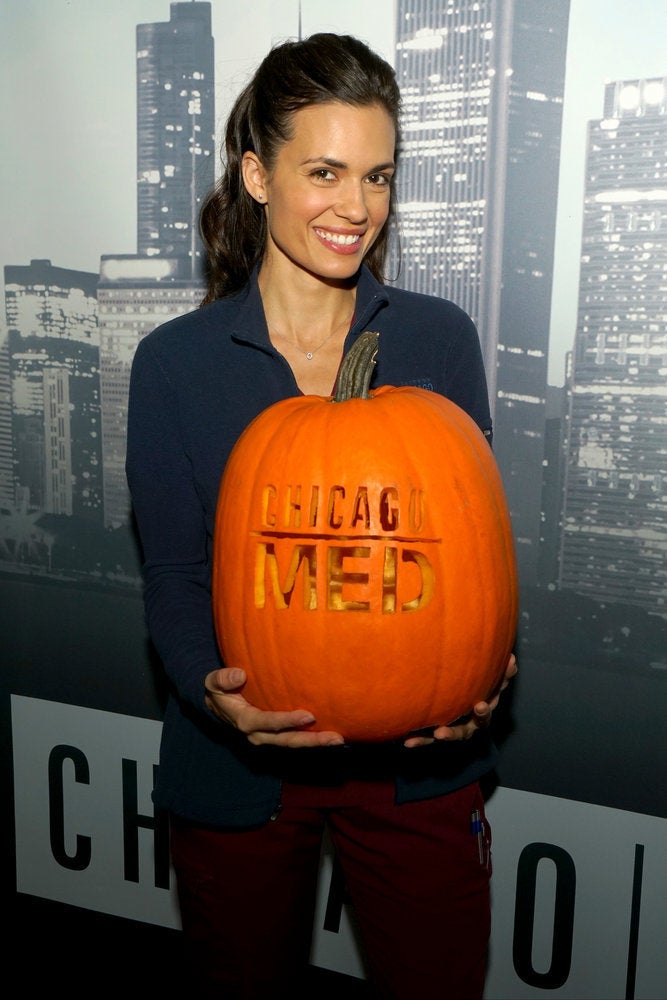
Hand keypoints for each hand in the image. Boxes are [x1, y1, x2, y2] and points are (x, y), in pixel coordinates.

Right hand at [204, 667, 344, 747]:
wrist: (217, 705)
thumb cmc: (218, 690)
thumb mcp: (213, 682)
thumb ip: (222, 679)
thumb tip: (239, 675)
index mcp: (244, 721)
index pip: (268, 722)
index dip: (288, 721)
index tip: (309, 715)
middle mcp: (258, 734)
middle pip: (287, 740)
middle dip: (311, 740)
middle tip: (334, 738)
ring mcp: (268, 737)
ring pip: (294, 743)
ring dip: (316, 742)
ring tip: (338, 740)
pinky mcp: (276, 735)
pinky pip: (295, 738)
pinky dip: (312, 738)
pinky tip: (330, 735)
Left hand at [403, 653, 517, 748]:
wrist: (456, 718)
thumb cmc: (473, 696)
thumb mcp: (487, 686)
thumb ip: (500, 675)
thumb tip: (513, 658)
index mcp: (483, 710)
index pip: (490, 706)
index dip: (487, 706)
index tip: (480, 705)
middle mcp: (471, 723)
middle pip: (476, 724)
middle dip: (472, 721)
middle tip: (469, 714)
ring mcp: (455, 730)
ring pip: (454, 734)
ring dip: (448, 734)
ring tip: (440, 733)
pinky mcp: (437, 736)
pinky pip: (428, 739)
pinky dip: (419, 740)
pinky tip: (407, 742)